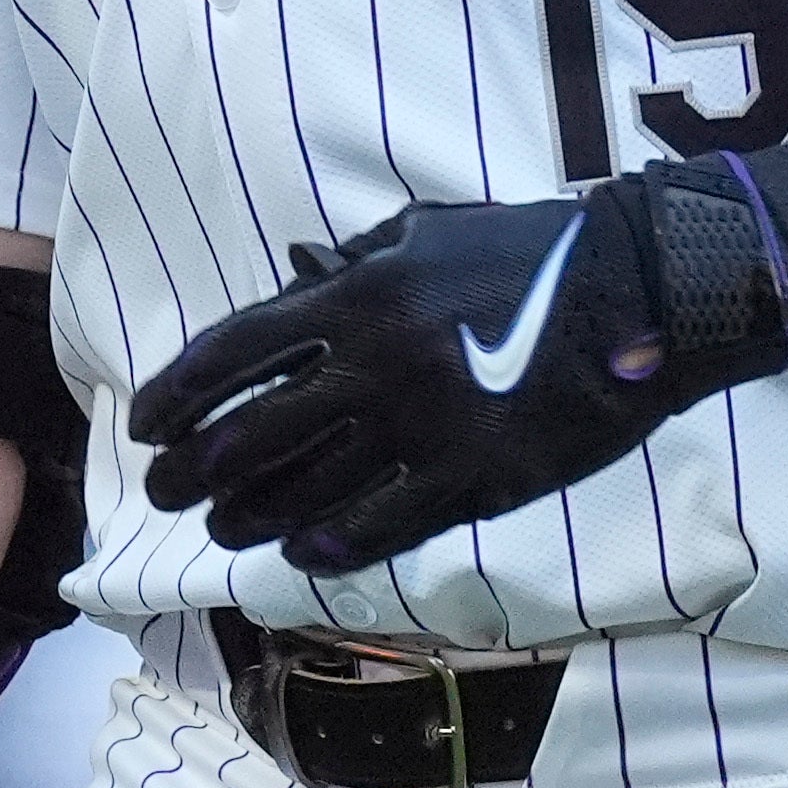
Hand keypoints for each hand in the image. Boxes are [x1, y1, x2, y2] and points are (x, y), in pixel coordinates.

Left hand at [127, 177, 787, 575]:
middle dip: (192, 469)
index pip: (233, 351)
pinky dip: (330, 545)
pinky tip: (302, 554)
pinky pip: (382, 526)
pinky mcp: (477, 477)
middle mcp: (378, 361)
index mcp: (360, 292)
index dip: (175, 394)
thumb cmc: (533, 253)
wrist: (642, 294)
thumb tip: (289, 281)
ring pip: (306, 489)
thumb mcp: (430, 233)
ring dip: (249, 516)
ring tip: (222, 530)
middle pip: (252, 432)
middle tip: (166, 490)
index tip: (145, 424)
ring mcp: (426, 425)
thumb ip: (353, 263)